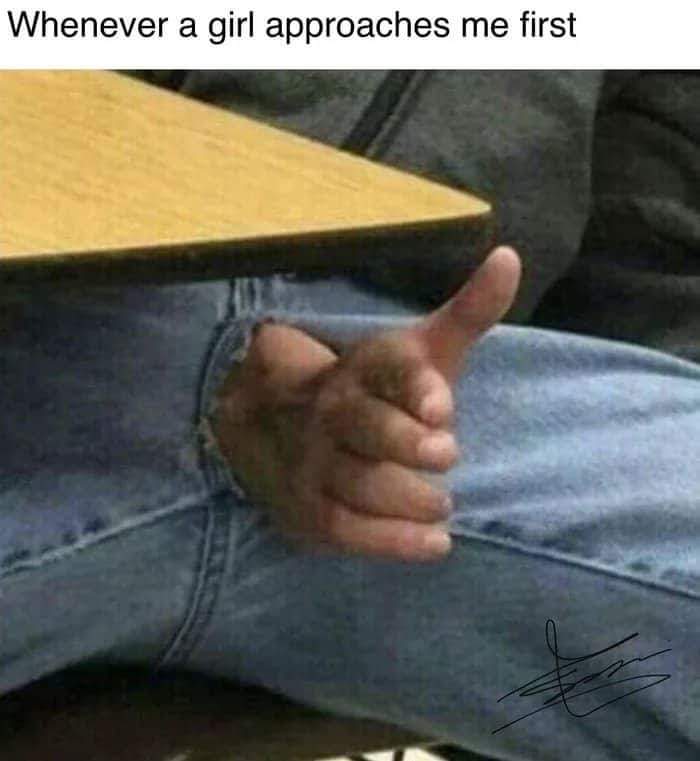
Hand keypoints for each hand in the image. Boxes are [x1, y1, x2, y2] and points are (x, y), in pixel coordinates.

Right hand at [212, 247, 520, 561]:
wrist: (277, 424)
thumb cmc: (374, 389)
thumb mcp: (418, 349)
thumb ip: (467, 313)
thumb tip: (510, 257)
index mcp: (364, 367)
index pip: (386, 368)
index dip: (413, 384)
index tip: (443, 405)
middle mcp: (333, 411)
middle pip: (362, 425)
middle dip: (402, 440)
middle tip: (446, 453)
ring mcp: (315, 461)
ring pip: (354, 481)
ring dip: (403, 497)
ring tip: (444, 504)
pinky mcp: (309, 506)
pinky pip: (344, 527)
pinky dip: (388, 541)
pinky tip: (436, 543)